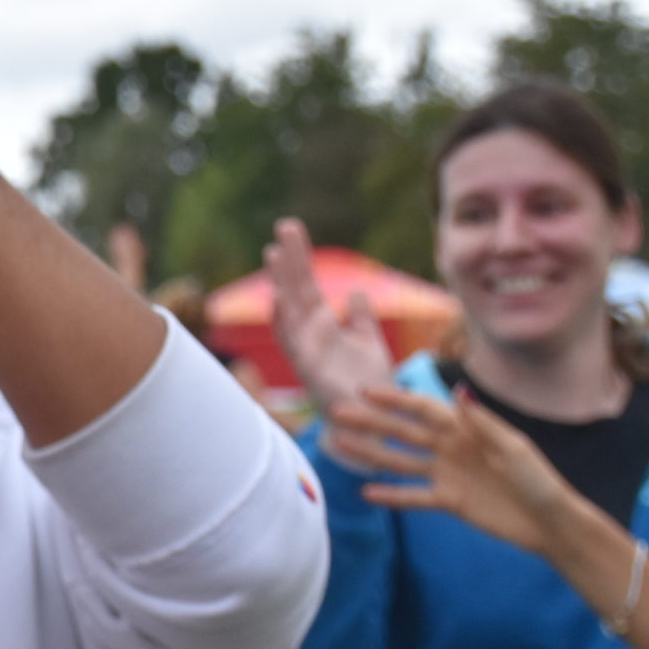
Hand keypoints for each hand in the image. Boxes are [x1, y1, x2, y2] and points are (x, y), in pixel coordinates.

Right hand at [263, 218, 394, 418]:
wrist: (374, 423)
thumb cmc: (371, 388)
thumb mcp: (371, 345)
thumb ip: (363, 319)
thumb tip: (354, 292)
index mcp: (324, 327)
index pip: (308, 286)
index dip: (299, 260)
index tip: (291, 233)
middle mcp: (310, 336)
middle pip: (297, 290)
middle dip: (290, 259)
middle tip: (285, 225)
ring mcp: (307, 351)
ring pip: (290, 310)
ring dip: (281, 283)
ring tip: (273, 253)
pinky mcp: (309, 369)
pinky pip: (292, 342)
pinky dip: (283, 320)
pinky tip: (278, 297)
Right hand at [331, 385, 578, 554]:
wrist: (549, 522)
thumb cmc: (538, 480)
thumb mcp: (513, 447)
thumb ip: (482, 422)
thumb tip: (457, 391)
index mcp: (467, 428)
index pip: (423, 409)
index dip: (395, 399)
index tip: (365, 391)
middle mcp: (451, 448)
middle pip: (403, 432)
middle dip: (371, 421)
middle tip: (338, 413)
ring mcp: (447, 474)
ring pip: (401, 461)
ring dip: (371, 452)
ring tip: (341, 444)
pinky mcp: (449, 501)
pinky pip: (414, 496)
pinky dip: (392, 494)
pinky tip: (367, 492)